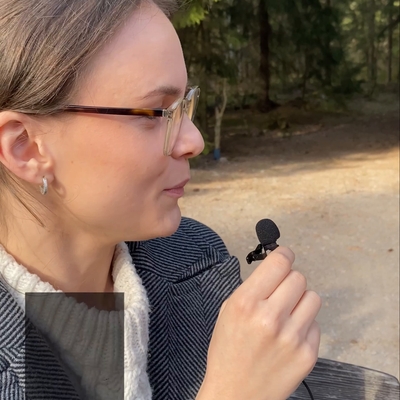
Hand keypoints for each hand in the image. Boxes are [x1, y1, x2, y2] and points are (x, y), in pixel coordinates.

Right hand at [197, 247, 320, 399]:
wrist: (235, 394)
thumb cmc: (227, 352)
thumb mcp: (228, 312)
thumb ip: (252, 288)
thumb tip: (275, 268)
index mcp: (246, 303)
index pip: (279, 263)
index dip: (284, 254)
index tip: (285, 256)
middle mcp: (271, 317)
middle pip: (298, 277)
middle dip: (289, 280)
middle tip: (281, 291)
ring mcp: (292, 337)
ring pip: (313, 297)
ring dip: (300, 300)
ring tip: (287, 313)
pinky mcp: (307, 354)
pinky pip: (316, 323)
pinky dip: (305, 324)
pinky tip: (289, 335)